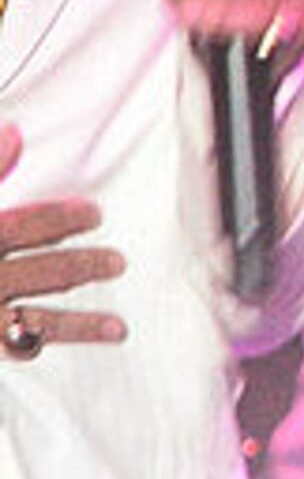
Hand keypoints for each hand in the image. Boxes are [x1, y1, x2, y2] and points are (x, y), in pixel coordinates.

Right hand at [0, 125, 128, 360]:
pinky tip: (64, 343)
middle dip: (79, 268)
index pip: (18, 226)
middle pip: (35, 274)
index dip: (58, 219)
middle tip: (118, 263)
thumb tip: (15, 132)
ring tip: (117, 329)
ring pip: (30, 321)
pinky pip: (9, 346)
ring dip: (77, 326)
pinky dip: (35, 344)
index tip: (95, 213)